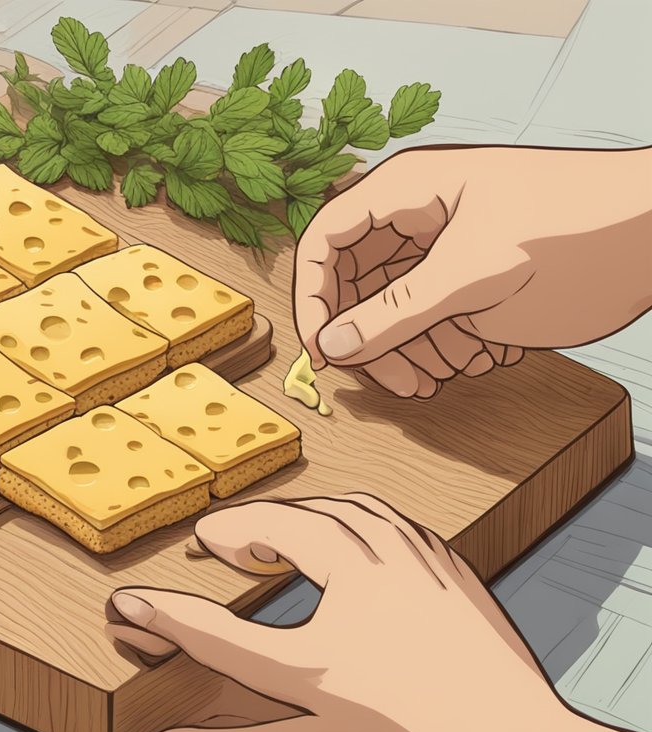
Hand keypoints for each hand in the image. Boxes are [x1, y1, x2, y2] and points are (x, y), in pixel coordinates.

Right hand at [107, 494, 651, 731]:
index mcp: (323, 666)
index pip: (219, 635)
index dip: (165, 615)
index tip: (127, 601)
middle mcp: (363, 603)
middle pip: (279, 534)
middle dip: (235, 531)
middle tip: (211, 545)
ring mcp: (408, 571)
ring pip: (330, 509)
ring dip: (286, 515)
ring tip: (260, 536)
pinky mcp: (440, 559)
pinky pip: (377, 513)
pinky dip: (337, 513)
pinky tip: (327, 532)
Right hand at [293, 146, 651, 397]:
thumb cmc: (575, 230)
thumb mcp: (476, 277)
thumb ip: (397, 314)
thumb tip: (333, 345)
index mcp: (406, 191)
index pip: (325, 241)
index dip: (313, 297)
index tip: (324, 352)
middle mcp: (417, 214)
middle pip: (356, 282)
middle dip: (372, 336)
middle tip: (394, 383)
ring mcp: (446, 245)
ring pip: (394, 306)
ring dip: (411, 348)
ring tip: (443, 378)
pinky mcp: (475, 273)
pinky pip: (434, 314)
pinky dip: (445, 343)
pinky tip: (478, 360)